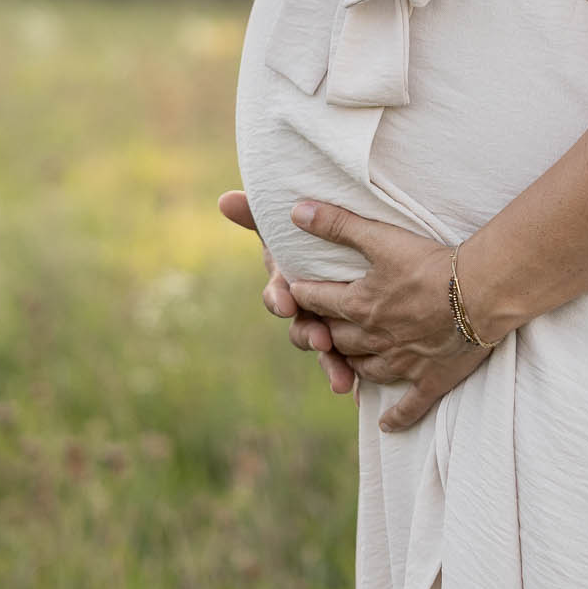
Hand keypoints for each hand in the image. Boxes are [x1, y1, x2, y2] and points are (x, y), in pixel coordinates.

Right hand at [217, 189, 358, 403]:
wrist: (363, 257)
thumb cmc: (316, 238)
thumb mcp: (291, 224)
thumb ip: (259, 214)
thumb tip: (224, 199)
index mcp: (290, 283)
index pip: (278, 294)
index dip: (279, 298)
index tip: (286, 302)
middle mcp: (304, 310)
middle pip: (301, 328)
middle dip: (309, 335)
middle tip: (322, 338)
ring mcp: (326, 327)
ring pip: (324, 350)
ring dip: (329, 363)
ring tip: (341, 377)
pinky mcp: (350, 341)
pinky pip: (347, 363)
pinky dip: (347, 376)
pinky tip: (353, 389)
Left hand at [283, 199, 496, 432]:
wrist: (480, 293)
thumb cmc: (431, 263)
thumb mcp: (381, 238)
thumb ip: (338, 224)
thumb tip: (296, 211)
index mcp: (359, 305)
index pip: (318, 301)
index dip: (303, 295)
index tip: (294, 292)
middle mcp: (373, 339)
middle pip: (336, 339)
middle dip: (322, 332)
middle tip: (316, 327)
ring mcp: (401, 363)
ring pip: (365, 370)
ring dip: (351, 365)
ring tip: (346, 361)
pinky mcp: (430, 380)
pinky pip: (408, 405)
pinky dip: (396, 416)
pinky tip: (386, 425)